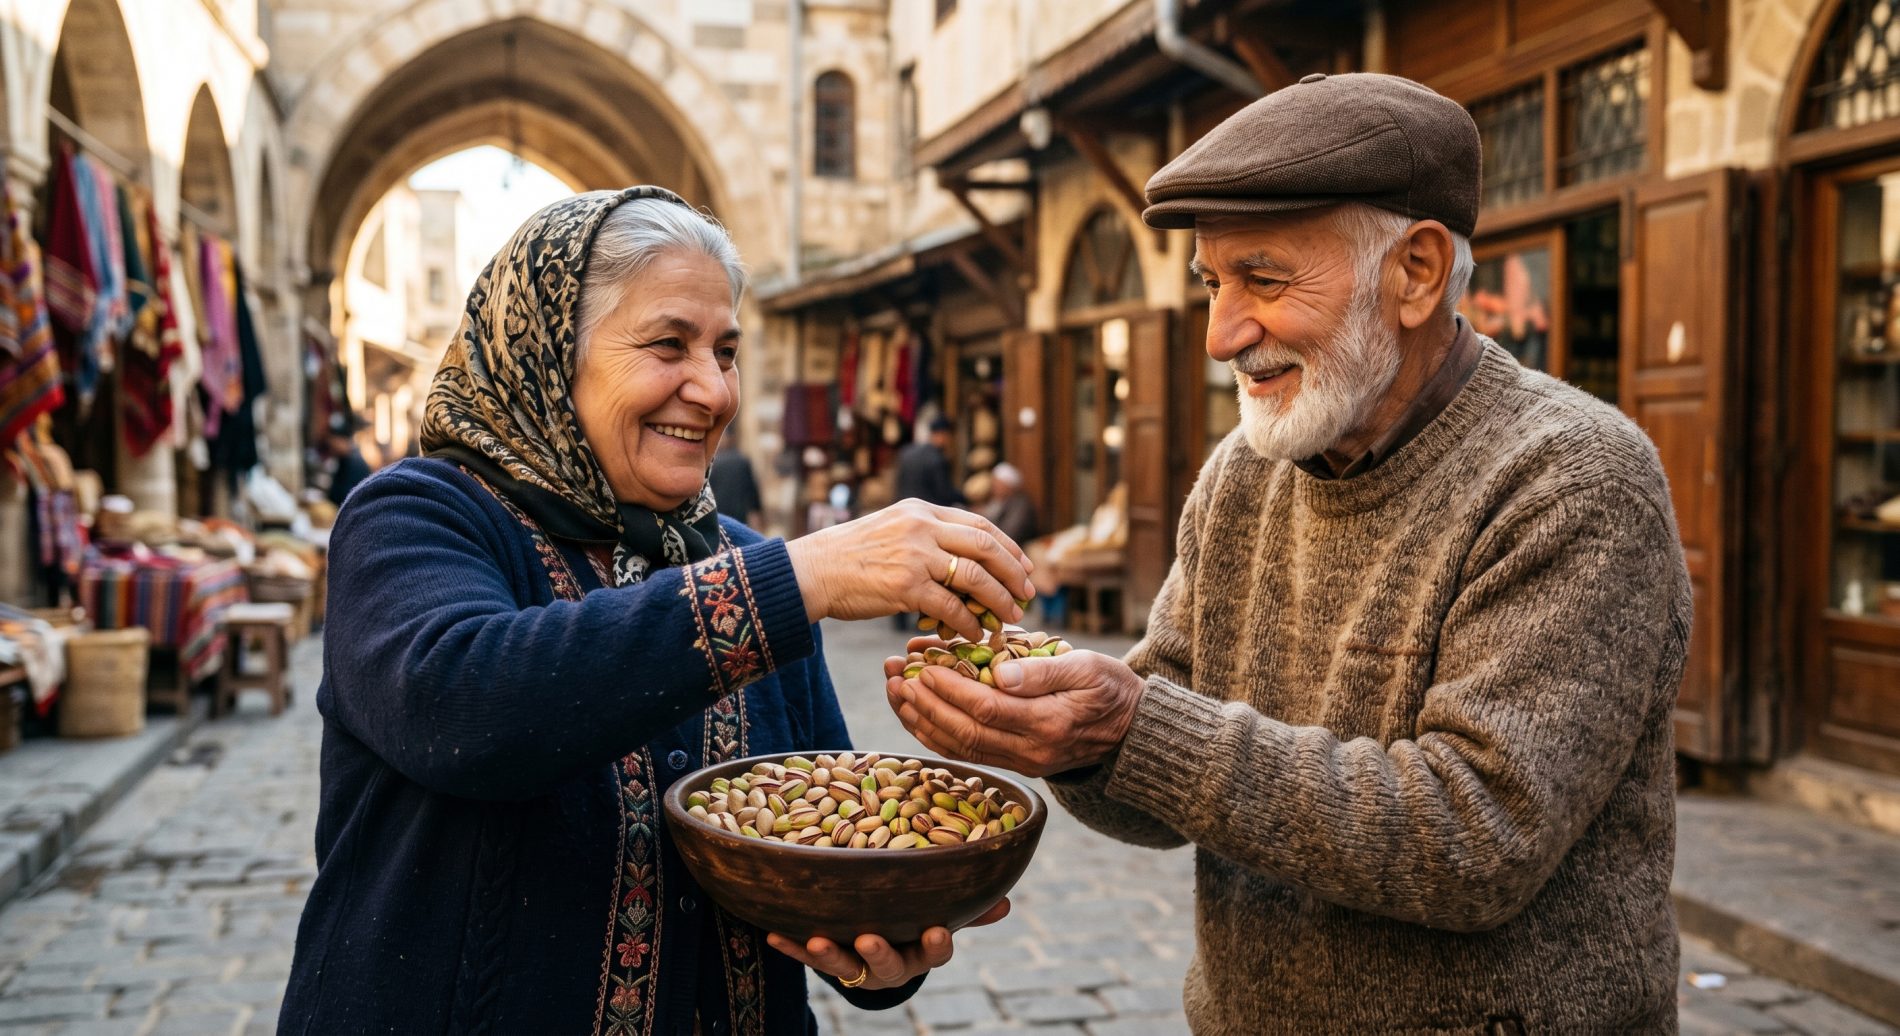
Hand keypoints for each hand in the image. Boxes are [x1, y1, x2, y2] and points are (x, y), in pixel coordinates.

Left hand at [766, 898, 1010, 990]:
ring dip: (829, 956)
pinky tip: (773, 934)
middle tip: (868, 940)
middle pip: (888, 965)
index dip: (937, 945)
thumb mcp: (944, 913)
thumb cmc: (917, 920)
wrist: (876, 948)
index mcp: (922, 950)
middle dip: (878, 954)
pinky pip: (806, 959)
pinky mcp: (825, 961)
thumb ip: (971, 908)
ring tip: (816, 941)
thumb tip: (1006, 899)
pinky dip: (791, 947)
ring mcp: (856, 966)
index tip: (939, 932)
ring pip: (844, 967)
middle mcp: (890, 964)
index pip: (935, 951)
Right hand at [785, 499, 1034, 642]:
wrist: (811, 571)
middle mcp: (921, 527)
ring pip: (975, 576)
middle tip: (1028, 593)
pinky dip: (969, 622)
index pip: (979, 523)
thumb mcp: (890, 528)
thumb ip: (924, 534)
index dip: (1009, 546)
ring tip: (1010, 616)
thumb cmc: (849, 556)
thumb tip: (961, 555)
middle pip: (986, 545)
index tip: (1025, 566)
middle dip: (1014, 572)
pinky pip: (951, 606)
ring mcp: (914, 556)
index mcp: (921, 510)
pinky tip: (975, 633)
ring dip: (998, 599)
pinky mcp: (905, 586)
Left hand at [882, 644, 1144, 776]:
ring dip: (923, 722)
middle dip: (925, 706)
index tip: (924, 667)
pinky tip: (916, 716)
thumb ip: (1044, 670)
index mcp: (1048, 723)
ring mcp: (1023, 763)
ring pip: (961, 748)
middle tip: (897, 678)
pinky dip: (937, 737)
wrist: (1133, 730)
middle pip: (965, 733)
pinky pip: (969, 754)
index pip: (986, 709)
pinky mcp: (1017, 765)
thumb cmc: (1111, 688)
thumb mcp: (1088, 667)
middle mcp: (1031, 751)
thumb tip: (1000, 672)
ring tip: (896, 693)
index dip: (950, 690)